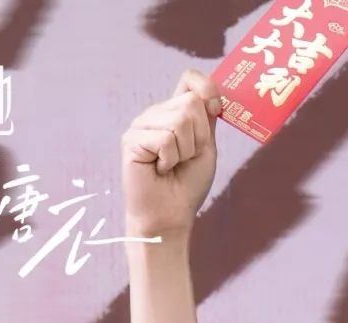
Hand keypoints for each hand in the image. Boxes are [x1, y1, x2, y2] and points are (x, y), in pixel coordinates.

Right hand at [121, 68, 223, 239]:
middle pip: (191, 104)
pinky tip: (159, 170)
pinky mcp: (132, 139)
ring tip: (171, 166)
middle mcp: (156, 113)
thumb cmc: (186, 186)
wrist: (168, 217)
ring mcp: (142, 124)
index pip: (190, 79)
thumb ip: (206, 120)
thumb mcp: (205, 148)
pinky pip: (165, 139)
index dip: (206, 88)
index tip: (215, 110)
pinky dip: (169, 159)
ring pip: (180, 121)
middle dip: (198, 138)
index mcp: (174, 112)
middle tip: (184, 160)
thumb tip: (211, 94)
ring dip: (184, 152)